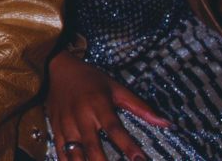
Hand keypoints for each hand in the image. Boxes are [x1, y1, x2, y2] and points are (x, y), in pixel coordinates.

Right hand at [46, 52, 169, 160]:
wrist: (56, 69)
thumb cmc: (90, 79)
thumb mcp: (116, 88)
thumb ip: (140, 107)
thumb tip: (166, 123)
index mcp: (98, 104)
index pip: (115, 128)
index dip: (128, 146)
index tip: (140, 160)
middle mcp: (81, 116)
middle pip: (92, 147)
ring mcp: (66, 125)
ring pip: (74, 154)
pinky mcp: (55, 129)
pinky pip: (60, 152)